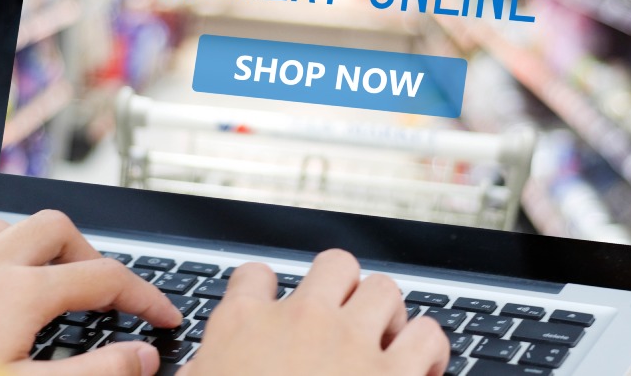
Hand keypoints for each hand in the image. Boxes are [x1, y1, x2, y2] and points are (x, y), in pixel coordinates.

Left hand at [0, 210, 180, 375]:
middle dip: (88, 252)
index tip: (164, 316)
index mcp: (21, 291)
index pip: (105, 278)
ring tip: (46, 282)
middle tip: (101, 290)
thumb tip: (142, 358)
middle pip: (56, 228)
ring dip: (36, 247)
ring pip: (5, 227)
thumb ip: (92, 375)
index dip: (145, 296)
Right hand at [181, 249, 448, 375]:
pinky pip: (429, 335)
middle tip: (342, 320)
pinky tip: (421, 368)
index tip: (274, 306)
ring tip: (384, 340)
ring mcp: (350, 342)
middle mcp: (301, 321)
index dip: (266, 290)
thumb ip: (204, 372)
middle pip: (334, 265)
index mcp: (243, 326)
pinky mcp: (394, 374)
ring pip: (385, 288)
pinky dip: (429, 349)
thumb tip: (201, 370)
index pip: (254, 276)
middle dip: (343, 288)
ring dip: (388, 313)